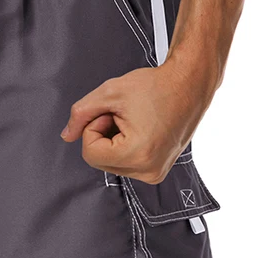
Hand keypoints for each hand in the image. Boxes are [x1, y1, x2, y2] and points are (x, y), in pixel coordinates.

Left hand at [60, 60, 215, 183]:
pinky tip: (141, 129)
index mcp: (138, 154)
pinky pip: (126, 163)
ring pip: (111, 162)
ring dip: (114, 141)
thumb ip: (81, 114)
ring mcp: (155, 173)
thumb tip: (67, 135)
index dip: (93, 128)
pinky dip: (126, 146)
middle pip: (100, 161)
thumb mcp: (109, 93)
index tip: (112, 114)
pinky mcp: (157, 170)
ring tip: (135, 121)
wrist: (189, 84)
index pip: (90, 154)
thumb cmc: (157, 86)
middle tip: (123, 116)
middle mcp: (149, 170)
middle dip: (104, 135)